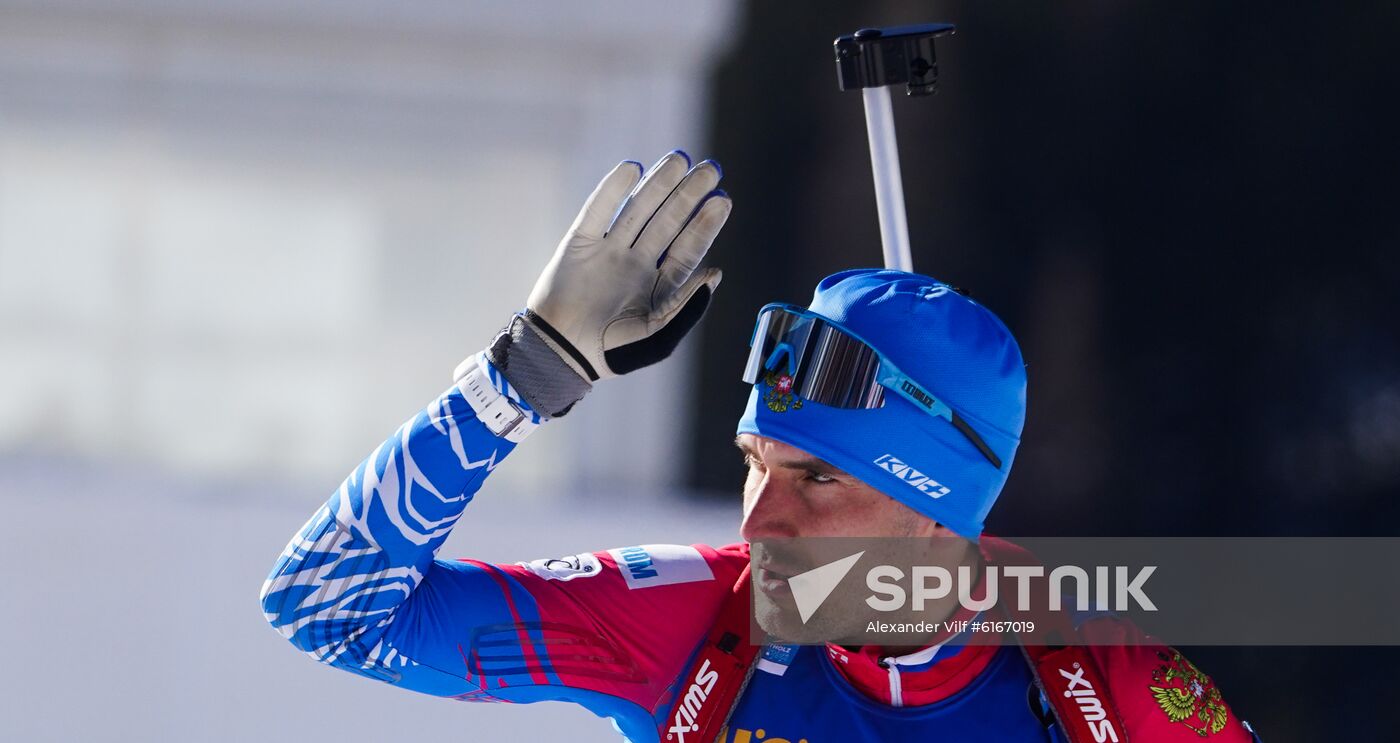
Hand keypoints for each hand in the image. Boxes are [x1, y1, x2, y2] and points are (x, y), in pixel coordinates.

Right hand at [526, 151, 730, 380]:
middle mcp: (637, 263)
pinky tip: (633, 169)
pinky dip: (613, 189)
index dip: (705, 224)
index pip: (688, 247)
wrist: (560, 353)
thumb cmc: (613, 354)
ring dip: (658, 184)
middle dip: (688, 195)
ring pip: (638, 209)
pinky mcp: (579, 242)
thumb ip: (687, 307)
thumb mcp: (658, 337)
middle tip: (710, 169)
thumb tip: (715, 273)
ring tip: (680, 159)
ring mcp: (609, 250)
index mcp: (659, 285)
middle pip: (668, 221)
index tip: (723, 200)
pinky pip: (598, 210)